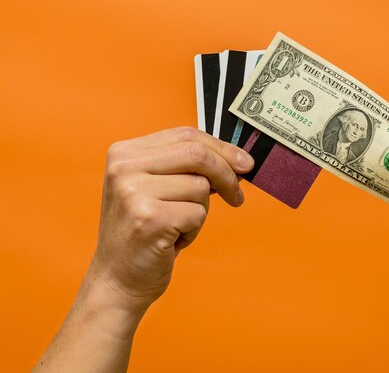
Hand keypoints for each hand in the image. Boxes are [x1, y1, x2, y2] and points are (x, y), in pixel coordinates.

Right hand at [89, 127, 253, 312]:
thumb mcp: (155, 189)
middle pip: (198, 154)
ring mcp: (134, 192)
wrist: (117, 280)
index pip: (186, 135)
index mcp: (125, 153)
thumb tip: (236, 160)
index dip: (222, 148)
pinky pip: (197, 214)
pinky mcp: (149, 218)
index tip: (244, 163)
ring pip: (200, 187)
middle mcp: (125, 168)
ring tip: (177, 226)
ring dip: (200, 211)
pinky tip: (172, 240)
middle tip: (237, 195)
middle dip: (227, 174)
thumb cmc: (143, 234)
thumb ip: (185, 168)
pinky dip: (193, 230)